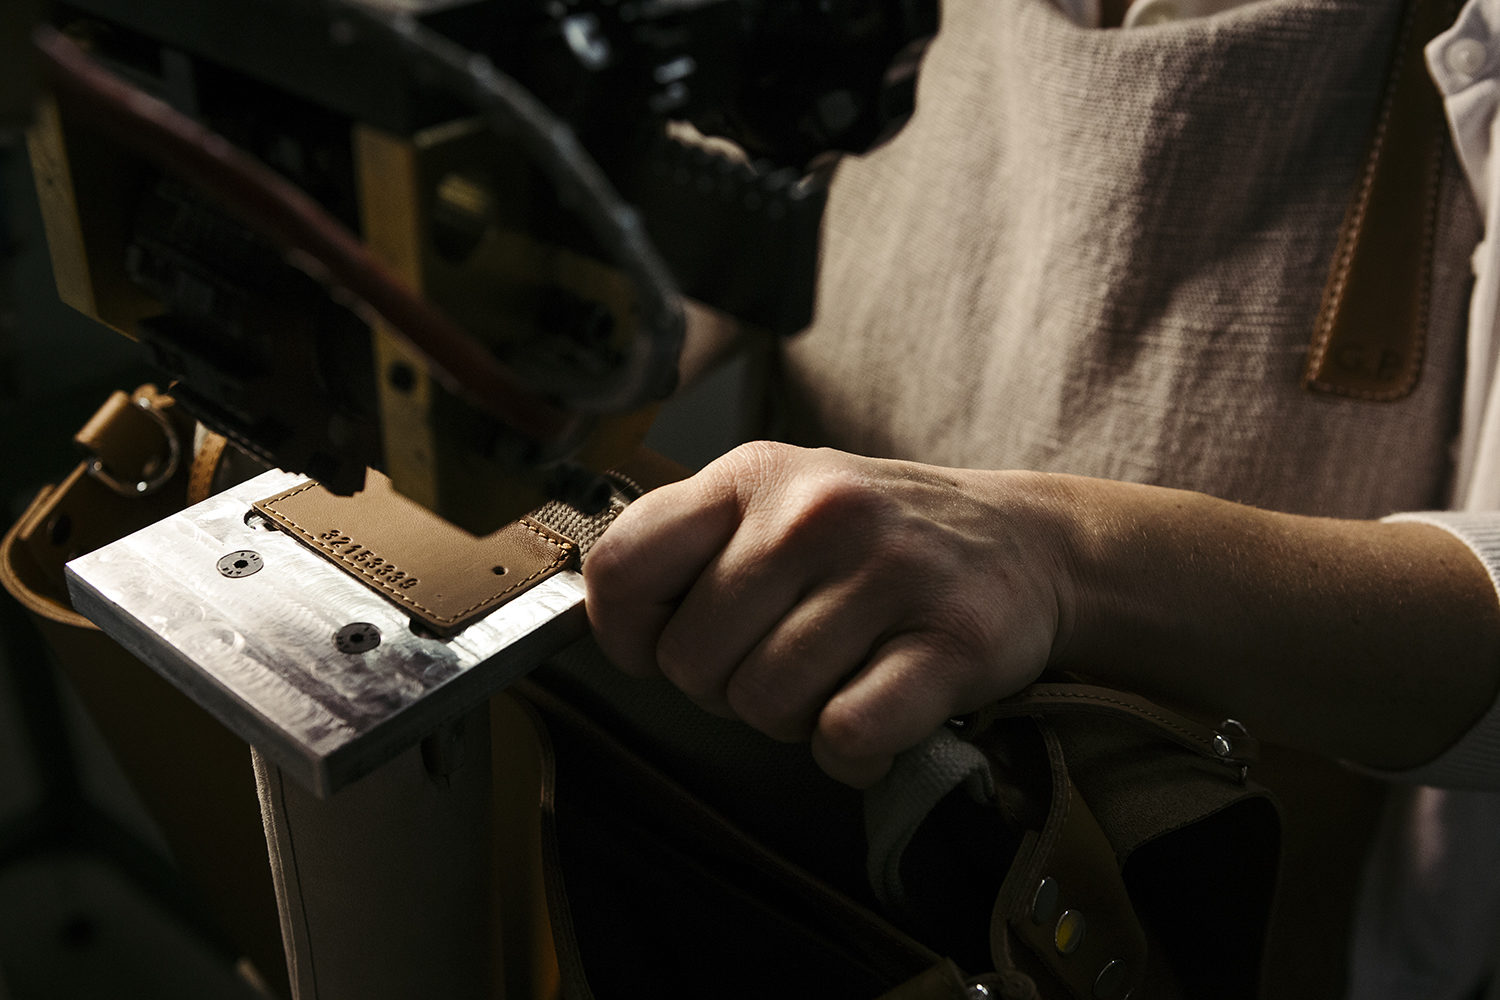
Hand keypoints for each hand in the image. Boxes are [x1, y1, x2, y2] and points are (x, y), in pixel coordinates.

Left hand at [583, 442, 1079, 785]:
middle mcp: (816, 512)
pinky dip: (850, 751)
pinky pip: (846, 733)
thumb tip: (609, 622)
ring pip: (765, 704)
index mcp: (754, 476)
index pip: (622, 566)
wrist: (1025, 542)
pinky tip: (876, 712)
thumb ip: (693, 547)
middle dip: (725, 686)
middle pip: (691, 660)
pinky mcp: (950, 641)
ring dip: (792, 718)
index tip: (662, 647)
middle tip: (784, 659)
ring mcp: (887, 573)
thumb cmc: (879, 538)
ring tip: (839, 675)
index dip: (624, 634)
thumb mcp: (779, 502)